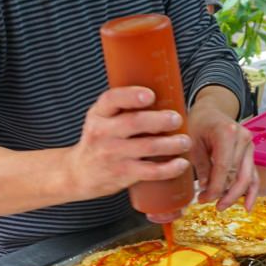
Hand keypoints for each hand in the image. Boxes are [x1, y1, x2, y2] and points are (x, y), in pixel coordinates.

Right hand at [65, 87, 190, 201]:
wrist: (79, 173)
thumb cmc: (100, 139)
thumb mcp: (101, 118)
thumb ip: (122, 107)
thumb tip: (164, 91)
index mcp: (99, 114)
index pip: (111, 100)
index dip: (131, 95)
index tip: (150, 95)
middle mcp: (102, 133)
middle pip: (133, 123)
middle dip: (159, 120)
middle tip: (177, 119)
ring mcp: (112, 155)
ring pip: (146, 147)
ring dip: (170, 144)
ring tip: (185, 141)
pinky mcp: (122, 174)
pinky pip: (149, 171)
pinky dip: (169, 168)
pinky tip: (181, 163)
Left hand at [186, 96, 257, 212]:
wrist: (210, 109)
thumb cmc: (198, 123)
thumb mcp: (193, 142)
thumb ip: (201, 165)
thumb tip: (205, 189)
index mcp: (227, 133)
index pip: (224, 167)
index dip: (215, 187)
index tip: (204, 199)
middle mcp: (243, 138)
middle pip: (238, 174)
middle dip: (227, 194)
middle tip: (214, 206)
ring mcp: (250, 145)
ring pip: (247, 176)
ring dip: (236, 195)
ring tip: (223, 206)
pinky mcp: (251, 152)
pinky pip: (252, 173)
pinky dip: (250, 190)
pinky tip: (247, 205)